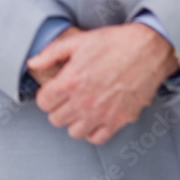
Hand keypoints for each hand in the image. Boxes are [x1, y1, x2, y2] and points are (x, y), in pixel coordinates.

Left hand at [29, 23, 177, 144]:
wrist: (147, 50)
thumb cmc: (113, 43)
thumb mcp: (78, 41)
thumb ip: (51, 53)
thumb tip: (32, 63)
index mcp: (70, 81)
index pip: (43, 102)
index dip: (46, 96)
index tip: (53, 91)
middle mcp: (84, 101)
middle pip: (56, 119)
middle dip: (57, 108)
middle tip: (66, 98)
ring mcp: (102, 113)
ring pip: (74, 132)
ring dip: (73, 121)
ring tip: (79, 108)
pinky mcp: (119, 120)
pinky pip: (97, 138)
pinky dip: (92, 131)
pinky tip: (94, 117)